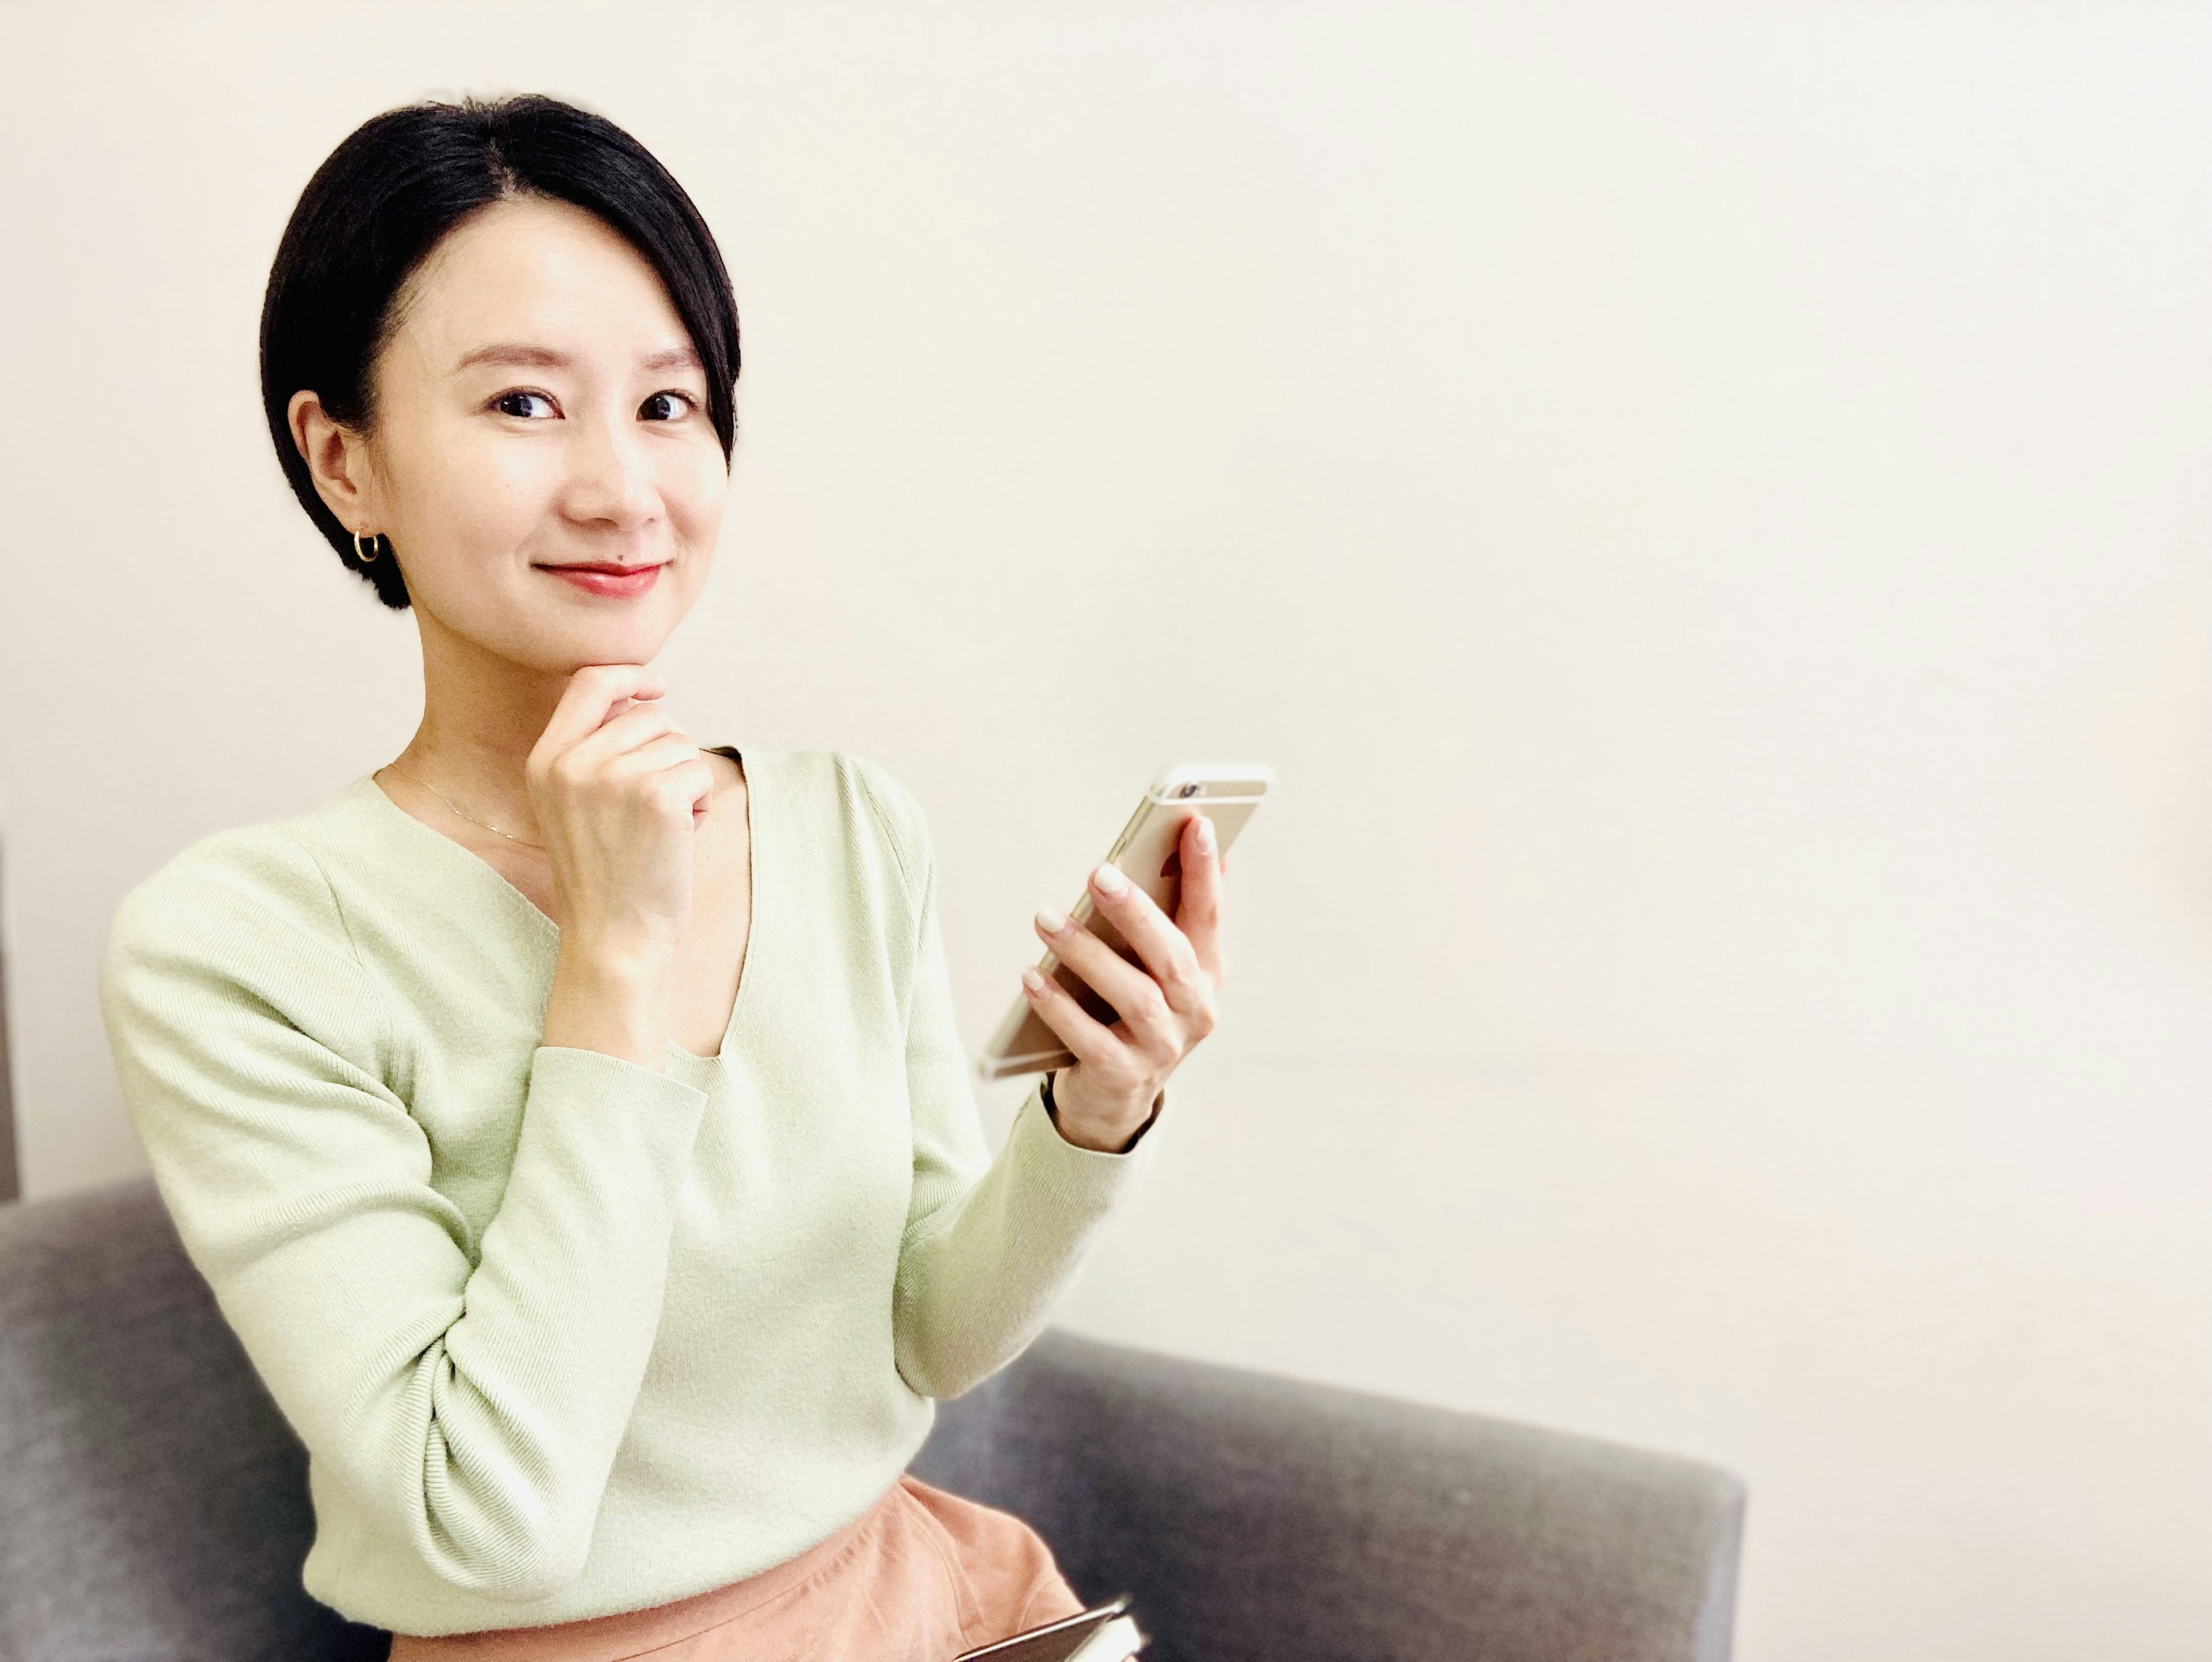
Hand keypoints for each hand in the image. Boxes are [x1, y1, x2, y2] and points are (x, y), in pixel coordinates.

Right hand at [529, 665, 714, 1066]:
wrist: (614, 938)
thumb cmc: (607, 875)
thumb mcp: (574, 805)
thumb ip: (593, 750)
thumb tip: (643, 698)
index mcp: (544, 760)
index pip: (588, 682)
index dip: (630, 676)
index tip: (657, 688)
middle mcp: (572, 762)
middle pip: (648, 715)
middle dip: (667, 751)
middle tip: (653, 807)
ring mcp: (613, 777)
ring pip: (680, 743)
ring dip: (684, 780)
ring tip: (659, 827)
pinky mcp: (656, 796)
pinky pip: (699, 771)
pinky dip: (701, 802)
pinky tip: (677, 836)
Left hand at [1021, 812, 1225, 1150]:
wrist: (1114, 1097)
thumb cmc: (1132, 1011)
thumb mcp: (1157, 964)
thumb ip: (1172, 910)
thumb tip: (1194, 837)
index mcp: (1206, 973)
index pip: (1209, 915)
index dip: (1206, 872)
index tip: (1196, 824)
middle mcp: (1194, 1010)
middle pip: (1173, 956)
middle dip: (1137, 912)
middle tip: (1098, 872)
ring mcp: (1162, 1047)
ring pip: (1134, 996)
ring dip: (1087, 953)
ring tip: (1046, 919)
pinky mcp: (1122, 1076)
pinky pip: (1090, 1039)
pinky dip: (1059, 1007)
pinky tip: (1032, 977)